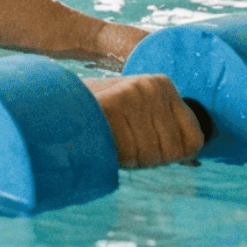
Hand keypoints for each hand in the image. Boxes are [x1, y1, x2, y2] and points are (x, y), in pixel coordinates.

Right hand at [85, 75, 204, 167]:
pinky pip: (132, 150)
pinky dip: (117, 155)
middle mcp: (154, 86)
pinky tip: (103, 140)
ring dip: (130, 157)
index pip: (194, 141)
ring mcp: (137, 93)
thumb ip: (161, 132)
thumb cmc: (93, 115)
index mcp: (163, 85)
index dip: (171, 155)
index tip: (145, 145)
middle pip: (173, 151)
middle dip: (147, 157)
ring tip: (109, 138)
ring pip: (153, 154)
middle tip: (121, 143)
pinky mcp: (118, 101)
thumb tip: (192, 161)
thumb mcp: (133, 117)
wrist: (53, 103)